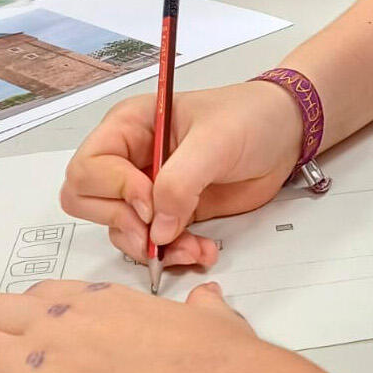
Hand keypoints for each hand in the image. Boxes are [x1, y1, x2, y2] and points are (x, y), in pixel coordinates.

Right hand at [60, 82, 301, 265]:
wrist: (285, 134)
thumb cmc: (250, 118)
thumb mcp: (215, 141)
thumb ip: (180, 181)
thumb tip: (157, 228)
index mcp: (128, 126)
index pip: (88, 166)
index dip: (113, 189)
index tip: (149, 201)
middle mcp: (129, 158)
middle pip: (87, 202)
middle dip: (121, 223)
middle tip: (156, 232)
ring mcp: (147, 189)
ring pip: (119, 230)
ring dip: (151, 247)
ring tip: (193, 246)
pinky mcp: (170, 213)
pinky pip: (152, 244)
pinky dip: (173, 254)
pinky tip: (202, 249)